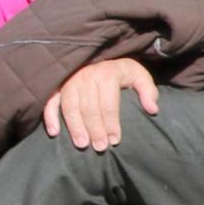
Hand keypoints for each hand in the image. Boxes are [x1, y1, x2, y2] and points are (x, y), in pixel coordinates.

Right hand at [44, 57, 159, 151]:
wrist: (101, 56)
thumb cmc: (121, 71)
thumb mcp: (139, 75)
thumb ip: (148, 91)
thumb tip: (153, 109)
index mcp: (107, 74)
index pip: (108, 103)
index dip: (111, 123)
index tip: (115, 140)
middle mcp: (86, 76)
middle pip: (89, 108)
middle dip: (95, 129)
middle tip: (100, 148)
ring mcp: (70, 81)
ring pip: (70, 107)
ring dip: (75, 127)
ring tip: (82, 144)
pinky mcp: (59, 86)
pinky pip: (51, 101)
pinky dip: (50, 116)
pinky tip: (54, 133)